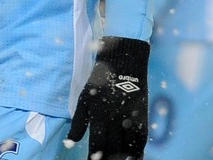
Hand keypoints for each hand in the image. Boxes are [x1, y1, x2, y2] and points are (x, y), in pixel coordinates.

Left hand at [67, 36, 149, 158]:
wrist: (125, 62)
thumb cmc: (100, 81)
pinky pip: (142, 138)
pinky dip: (138, 150)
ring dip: (124, 158)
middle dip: (108, 159)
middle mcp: (115, 119)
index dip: (94, 158)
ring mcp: (130, 117)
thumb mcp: (84, 99)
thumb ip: (78, 123)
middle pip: (112, 148)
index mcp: (99, 115)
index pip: (97, 145)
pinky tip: (135, 158)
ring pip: (128, 146)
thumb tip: (70, 143)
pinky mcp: (142, 115)